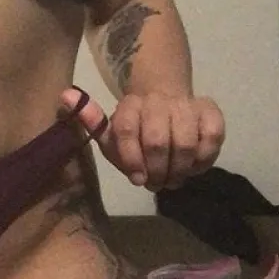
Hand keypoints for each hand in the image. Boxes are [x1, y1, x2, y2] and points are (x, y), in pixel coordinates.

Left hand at [60, 88, 224, 190]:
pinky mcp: (211, 111)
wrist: (167, 108)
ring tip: (174, 177)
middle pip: (157, 141)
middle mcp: (158, 100)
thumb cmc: (135, 132)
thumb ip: (90, 121)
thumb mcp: (109, 134)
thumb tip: (65, 95)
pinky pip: (213, 138)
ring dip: (180, 169)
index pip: (125, 130)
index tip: (136, 178)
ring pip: (186, 143)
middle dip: (156, 171)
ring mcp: (186, 104)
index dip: (130, 159)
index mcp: (130, 105)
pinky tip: (194, 165)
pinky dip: (204, 159)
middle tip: (156, 183)